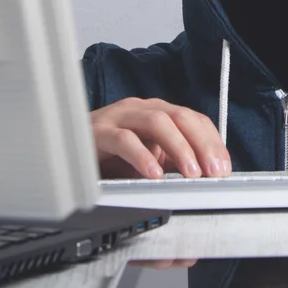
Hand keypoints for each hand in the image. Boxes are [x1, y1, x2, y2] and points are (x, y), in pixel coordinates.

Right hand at [91, 97, 230, 179]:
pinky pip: (124, 140)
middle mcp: (140, 110)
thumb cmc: (107, 156)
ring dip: (180, 148)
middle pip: (181, 116)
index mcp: (156, 113)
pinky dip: (142, 157)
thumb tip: (204, 178)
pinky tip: (153, 174)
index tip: (223, 167)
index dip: (213, 142)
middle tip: (213, 172)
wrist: (64, 150)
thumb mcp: (148, 160)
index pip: (193, 119)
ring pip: (157, 121)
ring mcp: (119, 117)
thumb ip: (173, 165)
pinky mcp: (98, 132)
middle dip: (202, 144)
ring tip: (191, 174)